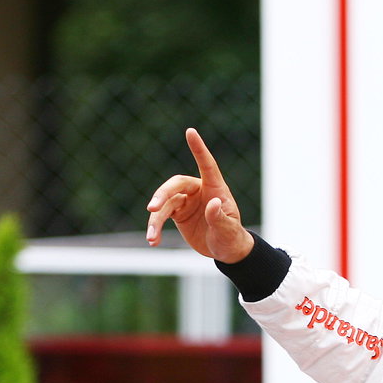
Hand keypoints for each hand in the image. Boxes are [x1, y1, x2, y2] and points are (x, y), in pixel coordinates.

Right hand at [146, 128, 255, 261]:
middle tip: (152, 208)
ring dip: (155, 220)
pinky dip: (155, 228)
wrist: (225, 251)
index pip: (207, 164)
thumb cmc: (231, 237)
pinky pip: (161, 216)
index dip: (198, 148)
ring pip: (164, 203)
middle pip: (175, 185)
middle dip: (161, 195)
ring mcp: (185, 201)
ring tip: (151, 237)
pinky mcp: (177, 212)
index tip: (190, 131)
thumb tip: (212, 203)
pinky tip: (153, 241)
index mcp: (215, 188)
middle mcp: (198, 190)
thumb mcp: (228, 230)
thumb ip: (219, 217)